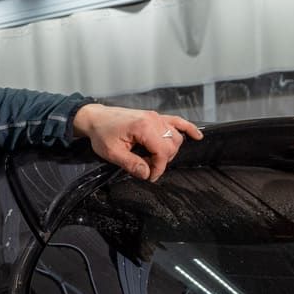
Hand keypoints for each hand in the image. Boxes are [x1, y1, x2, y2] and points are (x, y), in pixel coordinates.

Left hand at [73, 104, 202, 181]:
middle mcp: (153, 119)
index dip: (158, 168)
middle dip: (162, 161)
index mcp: (143, 127)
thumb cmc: (102, 133)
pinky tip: (198, 136)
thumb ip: (131, 164)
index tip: (150, 177)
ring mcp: (156, 117)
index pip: (162, 152)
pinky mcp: (156, 117)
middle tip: (147, 168)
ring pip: (176, 137)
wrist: (96, 118)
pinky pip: (178, 121)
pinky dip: (188, 129)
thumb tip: (146, 174)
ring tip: (153, 158)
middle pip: (172, 145)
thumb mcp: (112, 153)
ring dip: (169, 151)